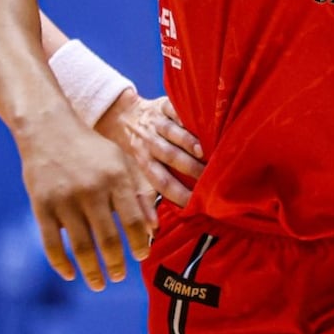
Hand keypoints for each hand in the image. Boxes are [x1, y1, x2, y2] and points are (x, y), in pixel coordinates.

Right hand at [20, 113, 156, 290]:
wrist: (48, 129)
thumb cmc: (91, 149)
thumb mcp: (120, 162)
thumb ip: (138, 194)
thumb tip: (152, 229)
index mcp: (115, 179)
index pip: (133, 221)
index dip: (139, 244)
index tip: (141, 255)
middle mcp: (91, 190)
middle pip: (108, 240)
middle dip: (116, 264)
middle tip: (120, 276)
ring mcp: (64, 200)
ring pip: (81, 247)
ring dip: (92, 272)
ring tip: (99, 284)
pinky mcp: (41, 206)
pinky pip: (52, 244)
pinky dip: (62, 264)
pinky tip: (71, 275)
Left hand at [92, 92, 205, 207]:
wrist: (124, 116)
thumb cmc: (138, 151)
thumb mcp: (136, 174)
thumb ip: (144, 200)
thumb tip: (153, 230)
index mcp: (144, 161)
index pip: (161, 180)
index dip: (177, 193)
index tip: (196, 203)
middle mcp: (149, 142)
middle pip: (169, 156)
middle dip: (189, 167)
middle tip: (209, 177)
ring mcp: (156, 122)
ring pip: (172, 132)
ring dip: (188, 142)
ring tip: (205, 152)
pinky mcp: (162, 104)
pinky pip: (174, 109)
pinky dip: (187, 115)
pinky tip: (203, 122)